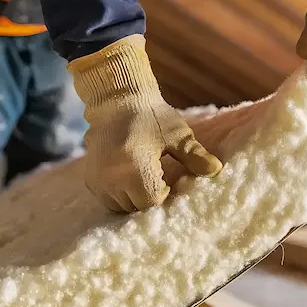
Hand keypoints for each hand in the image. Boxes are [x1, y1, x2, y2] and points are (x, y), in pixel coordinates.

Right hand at [68, 34, 222, 211]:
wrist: (115, 99)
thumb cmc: (151, 115)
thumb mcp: (177, 134)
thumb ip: (194, 155)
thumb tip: (216, 169)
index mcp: (135, 169)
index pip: (153, 202)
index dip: (165, 193)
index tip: (170, 178)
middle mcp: (112, 180)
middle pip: (137, 207)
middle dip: (150, 195)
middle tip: (159, 174)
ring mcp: (98, 181)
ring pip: (121, 206)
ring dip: (134, 196)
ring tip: (144, 174)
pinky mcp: (90, 180)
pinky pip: (108, 199)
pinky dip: (120, 193)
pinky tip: (130, 175)